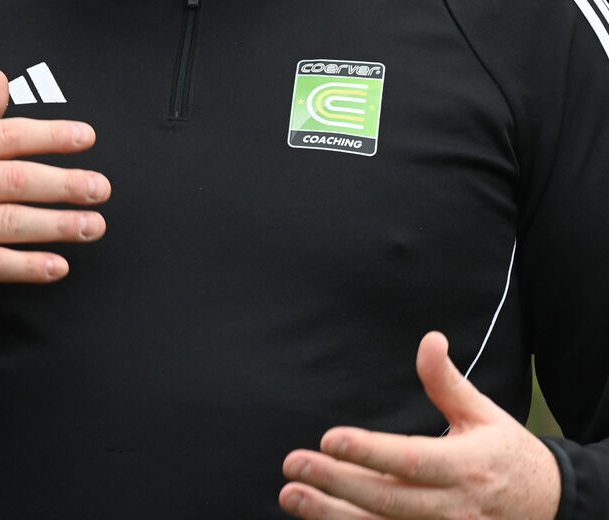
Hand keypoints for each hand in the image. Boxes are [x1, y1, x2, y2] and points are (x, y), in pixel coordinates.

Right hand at [0, 69, 110, 309]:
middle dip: (64, 183)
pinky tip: (58, 267)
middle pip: (13, 179)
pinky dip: (26, 266)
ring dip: (56, 226)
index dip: (50, 135)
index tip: (88, 139)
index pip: (4, 136)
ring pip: (8, 221)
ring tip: (93, 226)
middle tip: (103, 188)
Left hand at [280, 331, 561, 518]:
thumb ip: (447, 381)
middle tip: (292, 464)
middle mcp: (454, 509)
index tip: (328, 438)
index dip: (369, 452)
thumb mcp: (483, 413)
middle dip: (336, 483)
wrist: (549, 509)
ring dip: (332, 516)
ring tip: (291, 496)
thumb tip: (428, 338)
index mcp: (466, 466)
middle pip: (387, 499)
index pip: (410, 460)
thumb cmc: (507, 454)